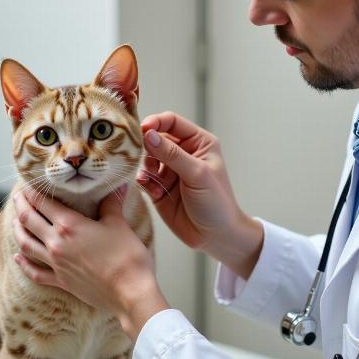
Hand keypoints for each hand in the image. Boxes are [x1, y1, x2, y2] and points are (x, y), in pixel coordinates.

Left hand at [12, 186, 169, 339]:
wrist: (129, 292)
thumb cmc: (127, 257)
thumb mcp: (119, 225)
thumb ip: (112, 204)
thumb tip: (117, 186)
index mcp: (69, 225)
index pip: (44, 203)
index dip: (33, 191)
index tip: (28, 183)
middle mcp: (57, 243)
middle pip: (29, 220)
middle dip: (20, 205)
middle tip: (17, 196)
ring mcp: (57, 264)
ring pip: (26, 244)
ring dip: (18, 231)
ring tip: (15, 221)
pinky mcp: (61, 281)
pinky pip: (36, 272)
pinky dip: (24, 264)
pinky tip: (17, 258)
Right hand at [138, 112, 263, 278]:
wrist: (216, 236)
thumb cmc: (216, 202)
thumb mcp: (197, 174)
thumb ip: (171, 154)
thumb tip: (148, 134)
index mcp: (198, 143)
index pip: (172, 122)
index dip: (156, 123)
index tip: (142, 130)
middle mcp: (182, 154)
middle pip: (155, 138)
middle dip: (146, 147)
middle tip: (145, 159)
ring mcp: (169, 171)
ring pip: (146, 158)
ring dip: (145, 166)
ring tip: (155, 180)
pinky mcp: (159, 188)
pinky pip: (143, 178)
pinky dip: (144, 182)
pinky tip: (153, 192)